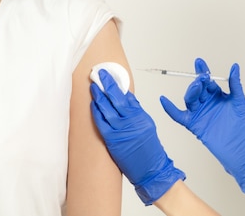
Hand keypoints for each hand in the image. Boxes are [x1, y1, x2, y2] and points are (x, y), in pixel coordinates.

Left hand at [90, 69, 184, 204]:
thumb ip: (136, 110)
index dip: (117, 83)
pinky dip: (97, 113)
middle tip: (100, 74)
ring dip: (99, 97)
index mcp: (141, 115)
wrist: (151, 169)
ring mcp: (121, 131)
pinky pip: (102, 123)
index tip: (110, 75)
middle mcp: (131, 121)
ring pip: (107, 109)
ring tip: (94, 87)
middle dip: (107, 84)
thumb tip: (126, 97)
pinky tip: (93, 105)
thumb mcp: (147, 124)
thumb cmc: (149, 149)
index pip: (127, 95)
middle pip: (117, 98)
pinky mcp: (113, 140)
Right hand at [160, 58, 244, 194]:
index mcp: (217, 95)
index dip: (203, 71)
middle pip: (198, 88)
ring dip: (191, 91)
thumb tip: (234, 67)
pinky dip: (170, 109)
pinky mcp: (194, 125)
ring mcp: (200, 113)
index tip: (199, 62)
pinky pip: (179, 116)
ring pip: (190, 99)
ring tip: (196, 86)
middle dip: (198, 81)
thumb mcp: (240, 102)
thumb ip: (235, 84)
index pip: (208, 80)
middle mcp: (207, 103)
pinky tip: (164, 100)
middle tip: (202, 77)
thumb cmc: (244, 127)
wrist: (243, 149)